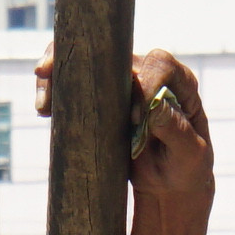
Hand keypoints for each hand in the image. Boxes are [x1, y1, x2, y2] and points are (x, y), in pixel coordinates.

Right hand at [34, 50, 212, 225]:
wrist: (169, 184)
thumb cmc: (187, 168)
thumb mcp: (191, 155)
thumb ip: (177, 130)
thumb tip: (155, 107)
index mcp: (179, 82)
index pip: (160, 64)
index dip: (145, 85)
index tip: (135, 119)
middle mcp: (149, 73)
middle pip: (115, 51)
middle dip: (84, 60)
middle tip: (54, 74)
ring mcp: (121, 82)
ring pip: (87, 60)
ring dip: (60, 73)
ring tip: (44, 102)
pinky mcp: (100, 97)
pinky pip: (73, 81)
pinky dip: (55, 89)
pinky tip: (44, 107)